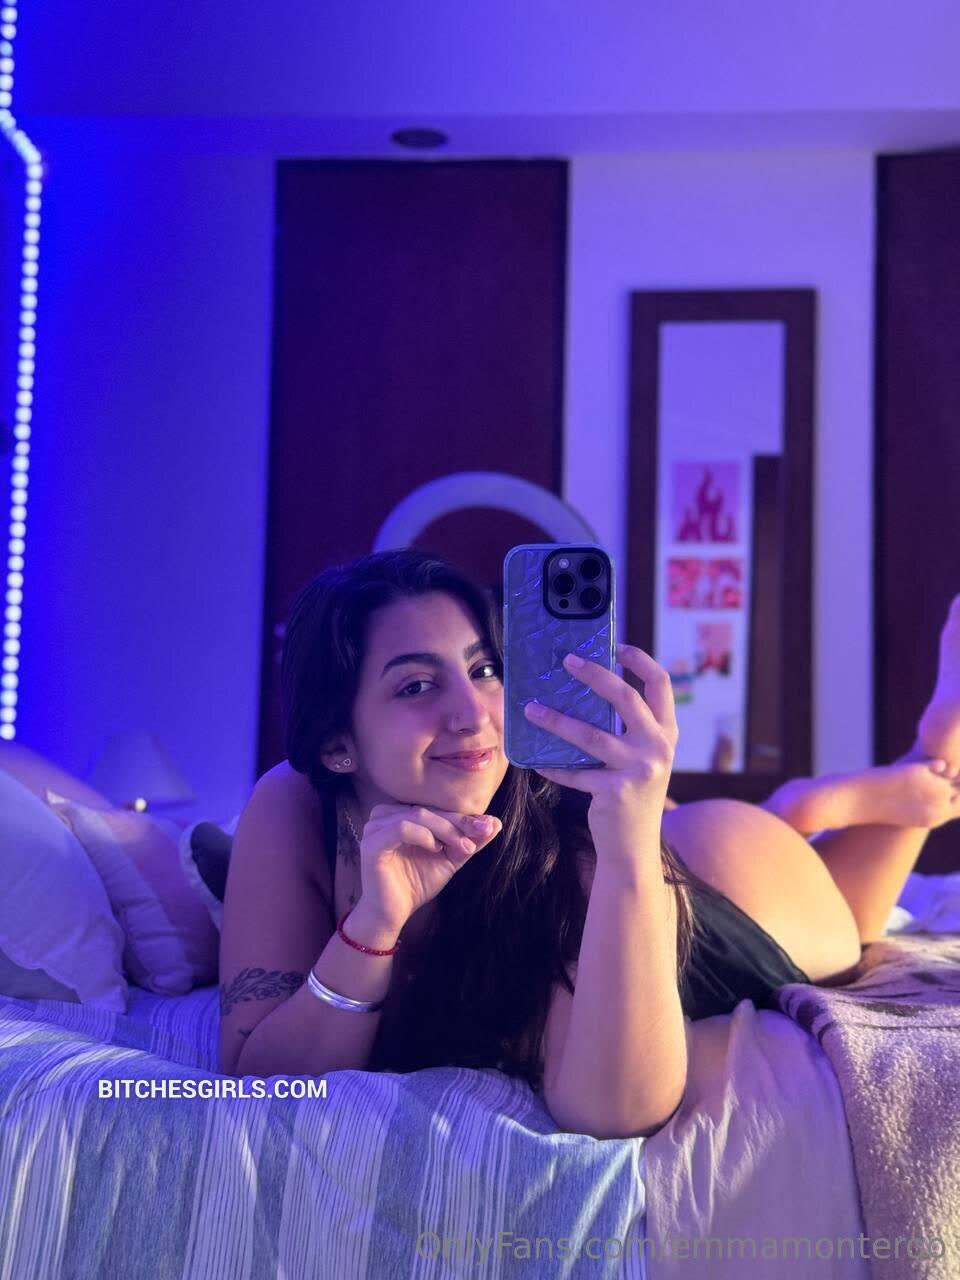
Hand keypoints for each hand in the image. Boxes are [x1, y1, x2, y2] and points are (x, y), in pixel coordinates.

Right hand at [355, 803, 501, 929]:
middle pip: (428, 809)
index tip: (487, 827)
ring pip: (417, 815)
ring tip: (461, 847)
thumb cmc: (417, 883)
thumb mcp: (449, 859)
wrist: (393, 914)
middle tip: (478, 836)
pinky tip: (436, 849)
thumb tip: (495, 823)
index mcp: (400, 814)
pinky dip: (424, 835)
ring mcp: (375, 828)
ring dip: (445, 829)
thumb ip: (468, 840)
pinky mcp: (371, 843)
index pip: (435, 808)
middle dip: (458, 823)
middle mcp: (384, 815)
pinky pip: (401, 828)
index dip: (463, 817)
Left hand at [525, 643, 677, 865]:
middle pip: (625, 698)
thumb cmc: (630, 795)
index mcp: (667, 733)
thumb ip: (626, 730)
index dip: (639, 660)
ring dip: (556, 720)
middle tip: (566, 661)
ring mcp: (639, 770)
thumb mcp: (640, 758)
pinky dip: (552, 767)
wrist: (634, 848)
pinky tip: (535, 762)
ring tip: (530, 709)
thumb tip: (582, 694)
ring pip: (590, 735)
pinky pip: (575, 773)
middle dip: (594, 674)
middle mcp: (659, 748)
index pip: (661, 684)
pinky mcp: (616, 792)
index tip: (615, 645)